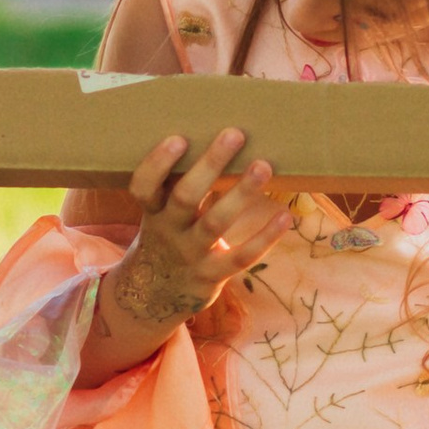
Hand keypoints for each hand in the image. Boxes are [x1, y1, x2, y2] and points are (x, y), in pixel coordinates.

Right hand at [108, 128, 295, 331]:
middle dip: (210, 165)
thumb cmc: (167, 236)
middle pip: (185, 196)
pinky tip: (285, 217)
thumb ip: (178, 182)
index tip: (179, 138)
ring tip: (263, 166)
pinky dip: (264, 237)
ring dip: (241, 194)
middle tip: (234, 133)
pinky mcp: (211, 275)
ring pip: (215, 223)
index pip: (144, 187)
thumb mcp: (161, 212)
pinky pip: (240, 256)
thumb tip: (213, 133)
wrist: (154, 295)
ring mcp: (190, 255)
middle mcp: (169, 231)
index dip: (158, 164)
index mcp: (153, 210)